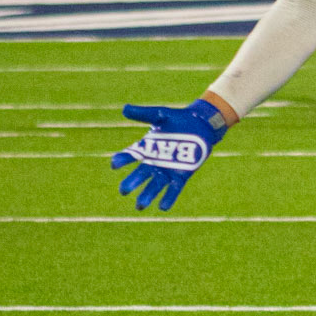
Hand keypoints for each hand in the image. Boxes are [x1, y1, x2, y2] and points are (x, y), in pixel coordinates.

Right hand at [111, 98, 229, 210]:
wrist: (200, 124)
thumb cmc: (178, 119)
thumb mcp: (159, 114)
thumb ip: (143, 114)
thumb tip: (124, 109)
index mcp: (147, 147)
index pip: (131, 155)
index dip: (122, 160)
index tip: (114, 164)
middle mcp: (155, 161)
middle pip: (140, 175)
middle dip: (132, 183)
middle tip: (123, 190)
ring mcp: (168, 169)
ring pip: (155, 186)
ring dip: (147, 196)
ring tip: (139, 206)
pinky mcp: (181, 175)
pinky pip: (173, 189)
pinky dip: (168, 198)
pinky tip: (162, 207)